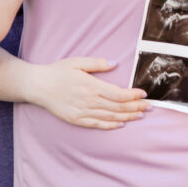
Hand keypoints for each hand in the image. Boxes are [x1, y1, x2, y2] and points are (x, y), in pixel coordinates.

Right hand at [28, 57, 150, 129]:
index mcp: (91, 86)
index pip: (119, 94)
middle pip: (118, 107)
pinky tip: (121, 124)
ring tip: (140, 115)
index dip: (133, 95)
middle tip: (149, 107)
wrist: (38, 86)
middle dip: (136, 107)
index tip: (144, 94)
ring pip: (111, 117)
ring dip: (127, 117)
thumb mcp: (77, 62)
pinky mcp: (77, 119)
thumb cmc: (58, 71)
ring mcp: (83, 112)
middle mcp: (89, 101)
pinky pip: (98, 124)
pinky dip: (111, 125)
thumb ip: (97, 63)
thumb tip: (115, 64)